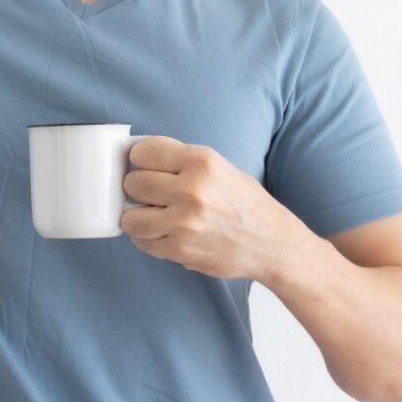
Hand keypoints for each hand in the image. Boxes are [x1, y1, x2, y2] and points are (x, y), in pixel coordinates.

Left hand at [120, 136, 294, 280]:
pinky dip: (147, 239)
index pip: (143, 151)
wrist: (272, 243)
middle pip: (132, 183)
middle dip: (137, 189)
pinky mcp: (181, 249)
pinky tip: (162, 233)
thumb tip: (136, 156)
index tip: (144, 166)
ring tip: (151, 216)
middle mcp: (192, 189)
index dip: (140, 159)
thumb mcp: (218, 166)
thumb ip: (180, 160)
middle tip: (150, 194)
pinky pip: (142, 242)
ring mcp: (185, 222)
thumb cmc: (243, 202)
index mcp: (201, 161)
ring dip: (137, 217)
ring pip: (129, 217)